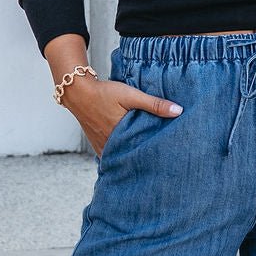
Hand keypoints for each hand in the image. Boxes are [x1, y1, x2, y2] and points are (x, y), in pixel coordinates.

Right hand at [62, 76, 182, 158]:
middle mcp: (110, 146)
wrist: (78, 92)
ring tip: (146, 161)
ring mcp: (102, 147)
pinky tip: (128, 154)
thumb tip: (178, 111)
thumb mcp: (131, 95)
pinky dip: (119, 155)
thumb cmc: (104, 93)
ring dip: (131, 157)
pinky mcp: (97, 145)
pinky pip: (110, 155)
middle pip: (131, 157)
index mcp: (121, 136)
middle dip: (144, 160)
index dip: (154, 155)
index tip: (166, 157)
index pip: (142, 152)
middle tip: (160, 163)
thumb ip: (154, 104)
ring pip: (120, 157)